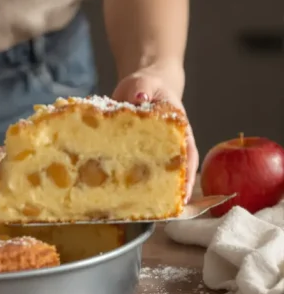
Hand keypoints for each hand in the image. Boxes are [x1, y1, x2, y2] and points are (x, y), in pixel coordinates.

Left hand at [111, 63, 198, 203]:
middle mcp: (165, 146)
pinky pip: (126, 169)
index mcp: (177, 130)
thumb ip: (143, 87)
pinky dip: (119, 180)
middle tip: (157, 211)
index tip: (183, 197)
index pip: (187, 156)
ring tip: (132, 209)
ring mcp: (148, 152)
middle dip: (164, 192)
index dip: (187, 178)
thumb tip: (139, 96)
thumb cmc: (148, 84)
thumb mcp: (146, 82)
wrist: (138, 85)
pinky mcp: (130, 154)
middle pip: (169, 173)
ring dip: (141, 191)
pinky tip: (107, 193)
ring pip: (147, 175)